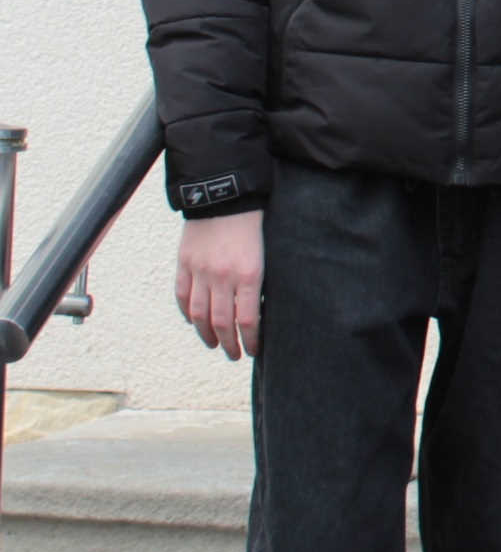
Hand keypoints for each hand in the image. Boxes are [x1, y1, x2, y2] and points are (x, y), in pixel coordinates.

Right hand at [174, 212, 264, 360]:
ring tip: (214, 344)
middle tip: (233, 354)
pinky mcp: (184, 263)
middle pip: (221, 322)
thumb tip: (255, 311)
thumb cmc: (254, 225)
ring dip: (206, 334)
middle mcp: (222, 276)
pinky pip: (182, 295)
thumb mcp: (266, 255)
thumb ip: (257, 283)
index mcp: (249, 274)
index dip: (250, 339)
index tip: (253, 350)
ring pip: (199, 313)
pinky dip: (187, 312)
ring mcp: (200, 271)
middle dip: (228, 343)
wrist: (226, 196)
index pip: (248, 319)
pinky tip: (193, 322)